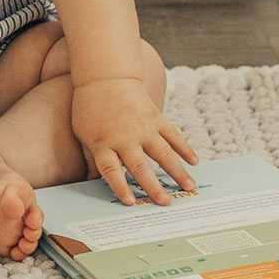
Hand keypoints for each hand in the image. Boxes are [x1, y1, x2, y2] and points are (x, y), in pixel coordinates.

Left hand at [71, 77, 197, 205]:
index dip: (121, 187)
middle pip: (140, 167)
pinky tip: (194, 161)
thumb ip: (92, 157)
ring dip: (177, 171)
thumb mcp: (83, 133)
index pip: (112, 171)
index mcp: (104, 144)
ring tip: (190, 187)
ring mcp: (143, 128)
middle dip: (153, 186)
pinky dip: (184, 148)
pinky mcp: (156, 118)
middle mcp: (125, 138)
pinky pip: (173, 135)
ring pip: (163, 153)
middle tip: (166, 203)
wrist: (106, 75)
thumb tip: (94, 181)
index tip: (131, 202)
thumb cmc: (90, 106)